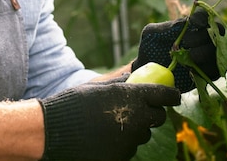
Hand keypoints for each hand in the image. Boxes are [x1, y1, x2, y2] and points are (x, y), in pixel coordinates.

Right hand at [39, 81, 179, 160]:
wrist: (54, 130)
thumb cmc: (75, 103)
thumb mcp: (99, 87)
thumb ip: (121, 82)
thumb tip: (134, 74)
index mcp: (132, 96)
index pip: (165, 95)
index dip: (171, 95)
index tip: (172, 96)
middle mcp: (136, 118)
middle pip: (159, 117)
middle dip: (152, 113)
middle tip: (139, 110)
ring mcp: (130, 140)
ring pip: (144, 134)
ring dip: (136, 129)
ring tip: (114, 124)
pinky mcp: (122, 156)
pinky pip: (130, 148)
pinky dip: (123, 142)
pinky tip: (106, 136)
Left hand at [132, 8, 224, 92]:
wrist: (147, 70)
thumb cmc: (149, 47)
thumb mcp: (152, 33)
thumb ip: (167, 26)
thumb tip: (185, 22)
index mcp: (191, 26)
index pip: (204, 16)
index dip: (202, 18)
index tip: (193, 22)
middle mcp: (203, 39)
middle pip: (216, 32)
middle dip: (203, 36)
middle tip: (187, 42)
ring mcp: (207, 56)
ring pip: (219, 52)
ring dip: (206, 53)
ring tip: (191, 57)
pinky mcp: (207, 73)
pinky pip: (216, 71)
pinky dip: (207, 69)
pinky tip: (193, 69)